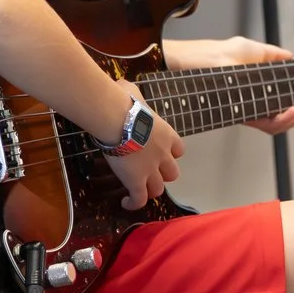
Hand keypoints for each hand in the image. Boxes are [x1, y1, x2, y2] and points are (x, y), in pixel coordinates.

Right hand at [101, 79, 183, 210]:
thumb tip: (123, 89)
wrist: (115, 117)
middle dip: (162, 175)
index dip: (170, 154)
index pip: (179, 150)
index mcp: (166, 134)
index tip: (159, 153)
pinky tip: (125, 203)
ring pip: (158, 189)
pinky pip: (139, 200)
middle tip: (147, 173)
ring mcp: (151, 170)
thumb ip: (135, 97)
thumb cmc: (123, 102)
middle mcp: (163, 155)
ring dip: (149, 191)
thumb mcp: (134, 94)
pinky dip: (134, 204)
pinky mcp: (136, 182)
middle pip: (172, 174)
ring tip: (136, 190)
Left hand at [179, 37, 293, 134]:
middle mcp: (250, 99)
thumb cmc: (206, 54)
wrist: (180, 63)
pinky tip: (289, 112)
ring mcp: (242, 107)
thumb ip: (270, 55)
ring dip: (292, 118)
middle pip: (281, 113)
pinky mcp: (234, 113)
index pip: (282, 99)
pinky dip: (277, 120)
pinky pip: (261, 122)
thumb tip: (290, 57)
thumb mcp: (245, 48)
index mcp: (254, 85)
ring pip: (274, 121)